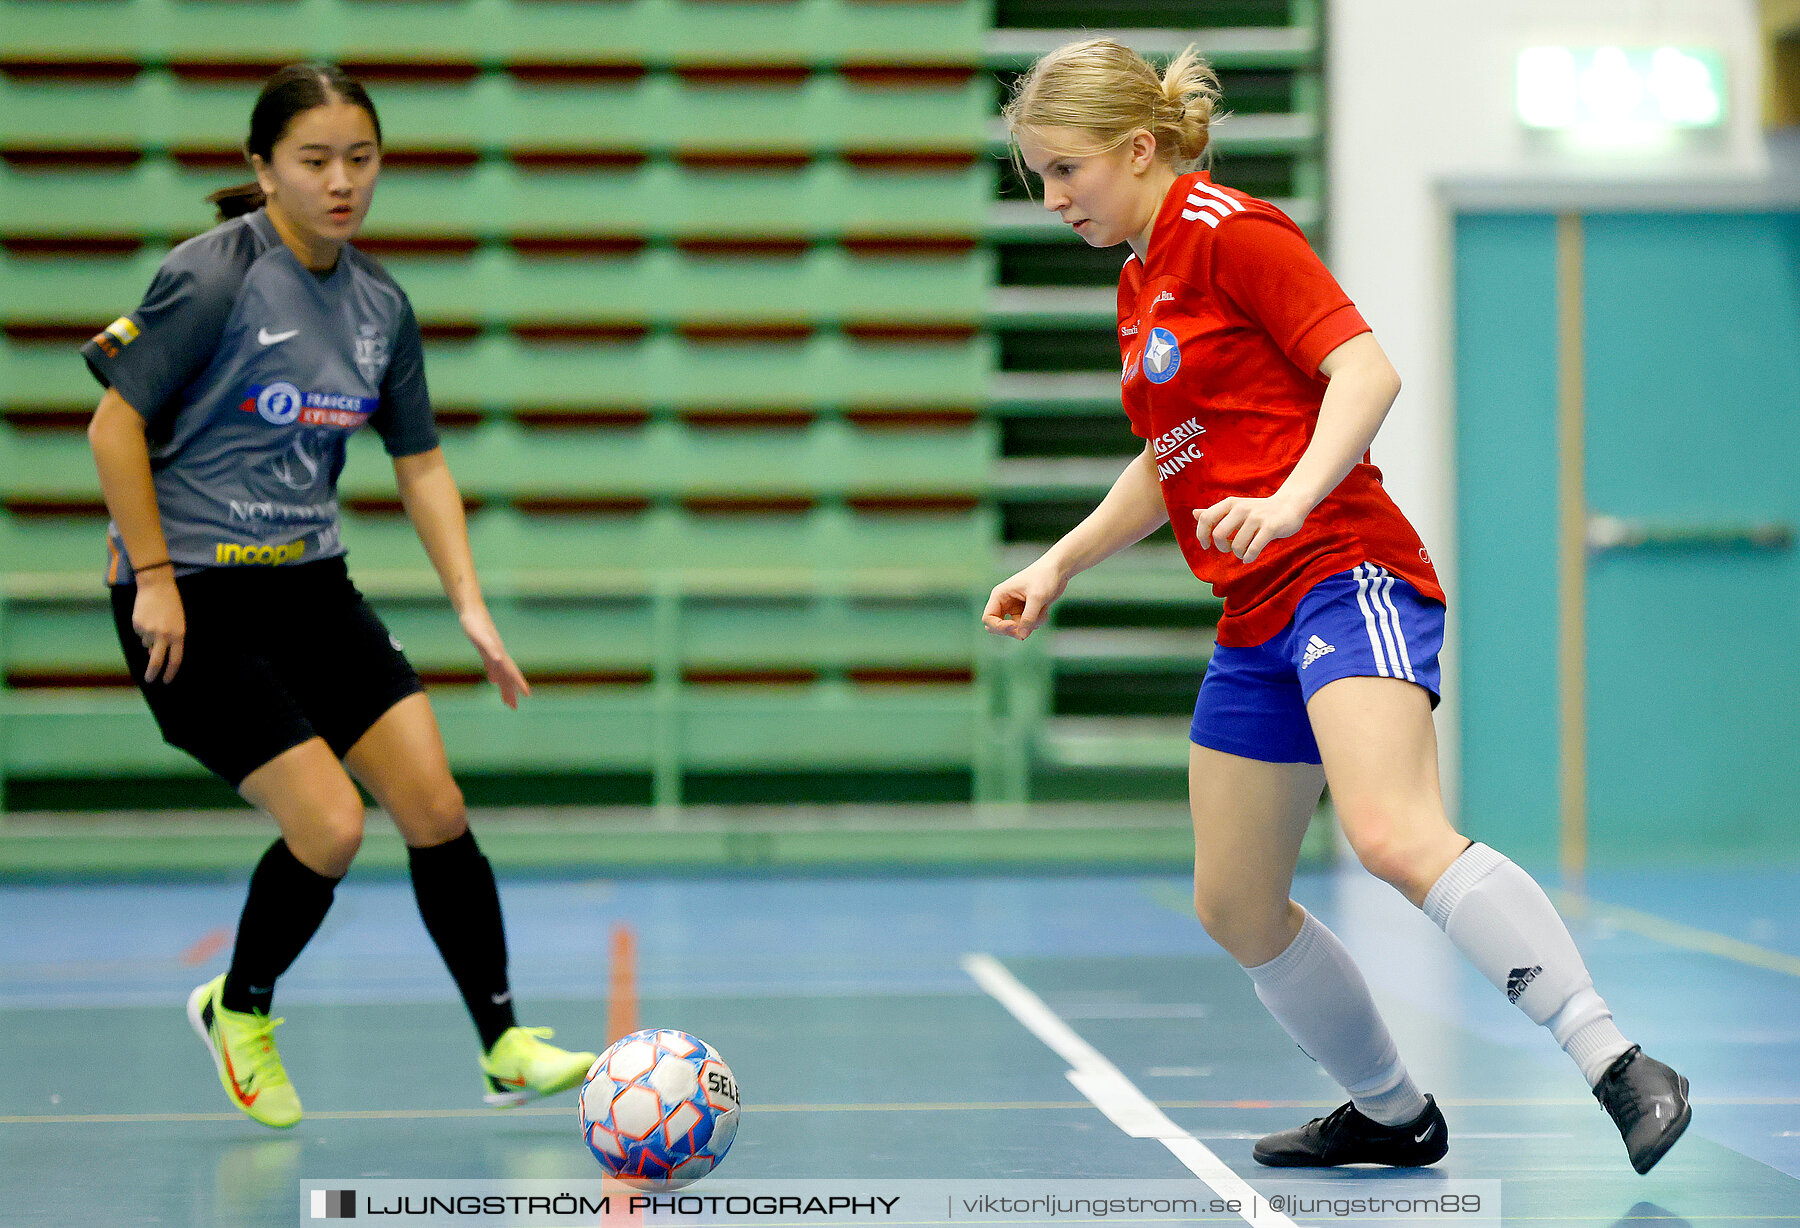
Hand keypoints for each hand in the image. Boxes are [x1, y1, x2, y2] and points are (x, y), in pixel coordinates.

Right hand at [132, 573, 185, 682]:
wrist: (157, 586)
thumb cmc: (172, 605)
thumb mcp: (178, 623)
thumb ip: (170, 640)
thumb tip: (152, 654)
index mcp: (178, 636)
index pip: (175, 660)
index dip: (170, 673)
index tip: (166, 681)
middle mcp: (163, 636)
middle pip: (156, 661)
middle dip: (152, 673)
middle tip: (149, 680)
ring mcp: (149, 631)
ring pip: (146, 644)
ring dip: (149, 640)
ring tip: (154, 622)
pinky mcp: (137, 625)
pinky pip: (139, 634)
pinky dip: (142, 630)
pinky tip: (147, 617)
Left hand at [459, 605, 530, 708]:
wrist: (470, 610)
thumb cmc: (473, 622)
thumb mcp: (479, 635)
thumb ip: (490, 647)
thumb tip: (499, 658)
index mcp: (498, 653)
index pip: (511, 671)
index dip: (519, 683)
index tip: (527, 695)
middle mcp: (498, 654)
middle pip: (507, 676)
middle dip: (511, 692)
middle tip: (513, 708)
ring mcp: (493, 652)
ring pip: (501, 673)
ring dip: (504, 687)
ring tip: (505, 700)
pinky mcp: (486, 650)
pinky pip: (492, 667)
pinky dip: (494, 675)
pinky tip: (493, 681)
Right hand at [982, 558, 1068, 640]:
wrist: (1058, 570)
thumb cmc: (1045, 577)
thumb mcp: (1037, 597)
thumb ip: (1029, 618)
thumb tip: (1022, 636)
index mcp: (1000, 595)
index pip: (988, 618)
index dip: (999, 627)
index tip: (1014, 625)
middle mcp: (1004, 602)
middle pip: (999, 627)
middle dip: (1013, 631)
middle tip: (1027, 629)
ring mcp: (1015, 608)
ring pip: (1016, 629)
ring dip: (1030, 625)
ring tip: (1042, 612)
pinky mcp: (1026, 611)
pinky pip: (1027, 626)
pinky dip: (1037, 622)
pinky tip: (1045, 610)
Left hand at [1194, 493, 1309, 562]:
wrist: (1290, 505)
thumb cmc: (1259, 511)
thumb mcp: (1236, 508)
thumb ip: (1216, 513)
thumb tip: (1194, 513)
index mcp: (1230, 503)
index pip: (1206, 518)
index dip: (1201, 534)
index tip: (1206, 545)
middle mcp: (1241, 508)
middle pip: (1219, 535)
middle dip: (1222, 548)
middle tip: (1230, 548)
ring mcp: (1256, 517)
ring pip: (1237, 545)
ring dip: (1238, 554)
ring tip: (1244, 552)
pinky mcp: (1271, 527)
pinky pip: (1253, 549)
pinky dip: (1248, 557)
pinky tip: (1249, 558)